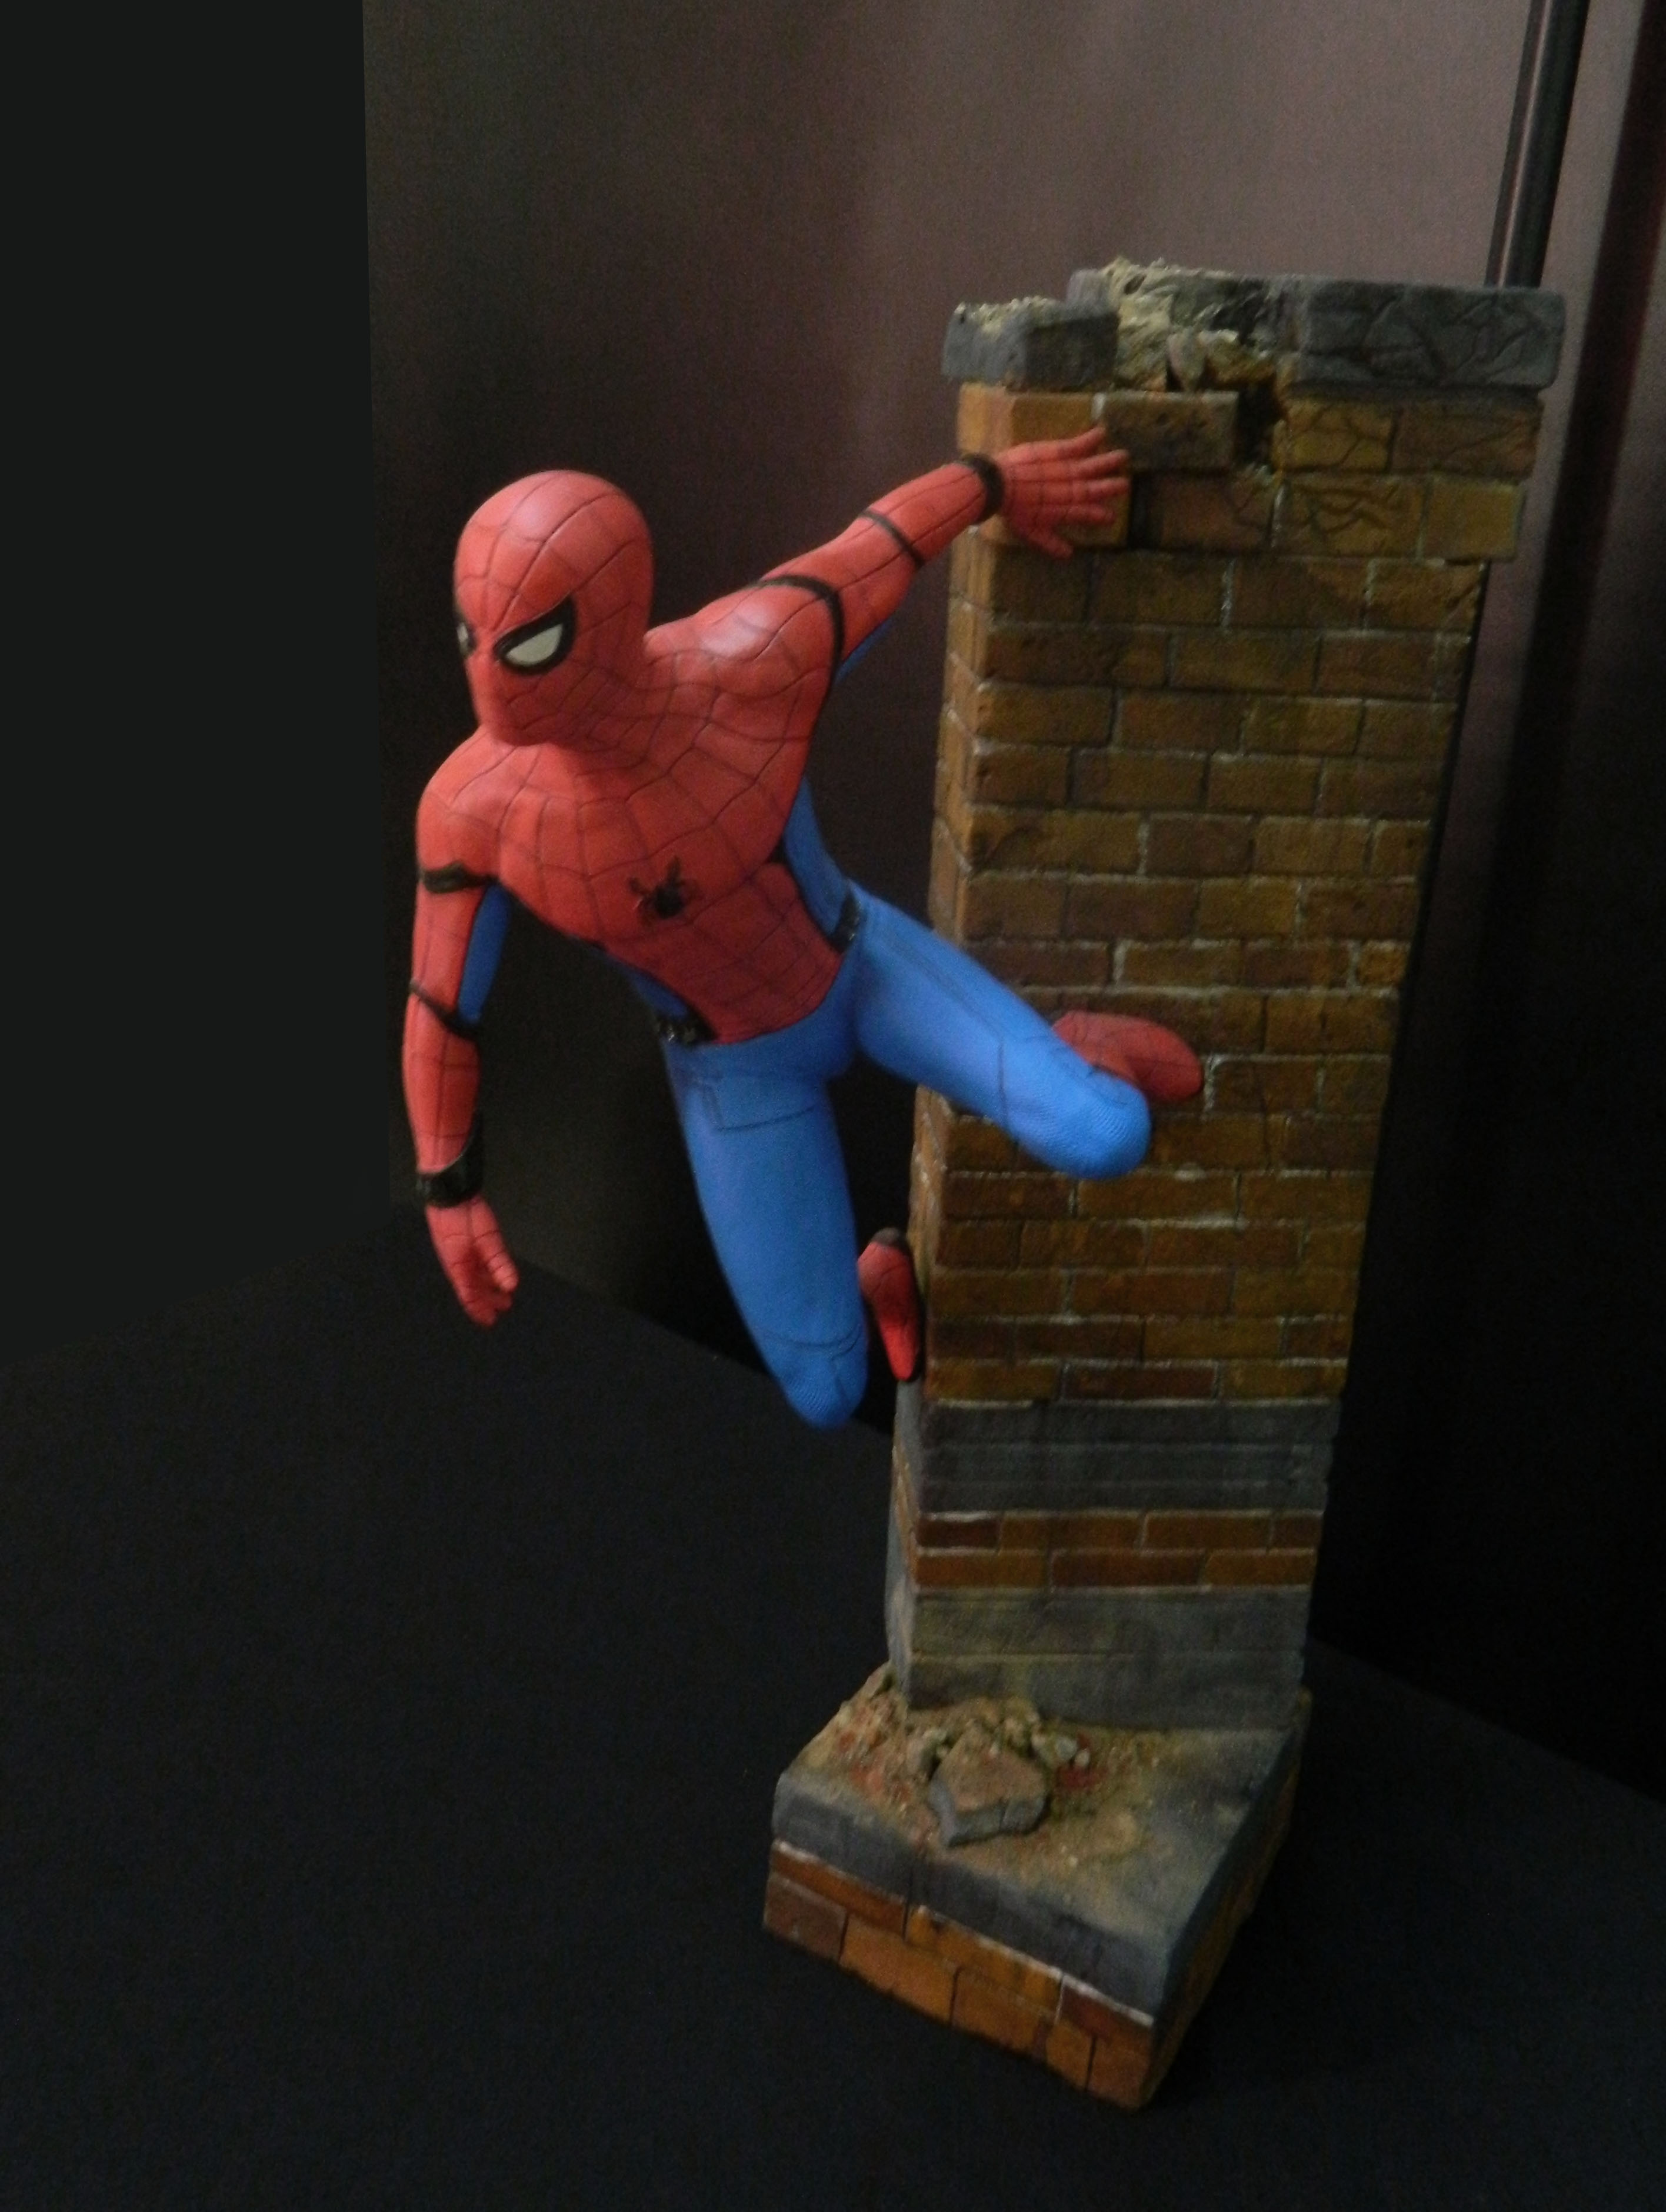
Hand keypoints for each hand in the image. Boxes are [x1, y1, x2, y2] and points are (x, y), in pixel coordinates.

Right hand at [426, 1196, 518, 1324]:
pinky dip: (488, 1273)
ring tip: (503, 1294)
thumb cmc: (461, 1219)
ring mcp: (464, 1253)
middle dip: (488, 1300)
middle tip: (504, 1307)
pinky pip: (478, 1264)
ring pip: (477, 1277)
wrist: (450, 1195)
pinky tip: (496, 1274)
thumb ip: (499, 1264)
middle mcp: (461, 1265)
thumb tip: (511, 1286)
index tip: (490, 1320)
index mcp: (459, 1269)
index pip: (469, 1297)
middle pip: (474, 1289)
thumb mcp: (487, 1242)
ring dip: (489, 1287)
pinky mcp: (469, 1242)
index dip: (479, 1310)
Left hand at [995, 428, 1129, 557]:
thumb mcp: (1031, 532)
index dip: (1101, 515)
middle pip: (1097, 489)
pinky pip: (1079, 445)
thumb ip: (1051, 542)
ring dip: (1109, 462)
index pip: (1088, 514)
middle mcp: (1072, 490)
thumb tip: (1068, 555)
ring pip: (1093, 466)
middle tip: (1126, 485)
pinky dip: (1091, 439)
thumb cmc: (1013, 511)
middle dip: (1112, 487)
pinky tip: (1102, 432)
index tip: (1112, 516)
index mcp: (1066, 511)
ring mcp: (1067, 470)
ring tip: (1124, 456)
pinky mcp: (1058, 452)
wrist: (999, 485)